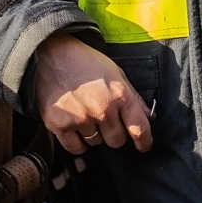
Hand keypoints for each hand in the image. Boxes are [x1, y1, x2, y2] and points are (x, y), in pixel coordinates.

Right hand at [32, 33, 152, 154]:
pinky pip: (76, 147)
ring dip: (93, 134)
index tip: (144, 146)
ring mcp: (81, 118)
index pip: (139, 128)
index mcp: (120, 95)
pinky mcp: (60, 125)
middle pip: (117, 141)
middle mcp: (102, 109)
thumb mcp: (116, 73)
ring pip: (96, 143)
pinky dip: (77, 141)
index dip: (144, 141)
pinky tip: (74, 125)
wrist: (52, 55)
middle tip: (104, 119)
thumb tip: (150, 117)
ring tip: (84, 113)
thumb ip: (133, 97)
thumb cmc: (86, 63)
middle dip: (114, 133)